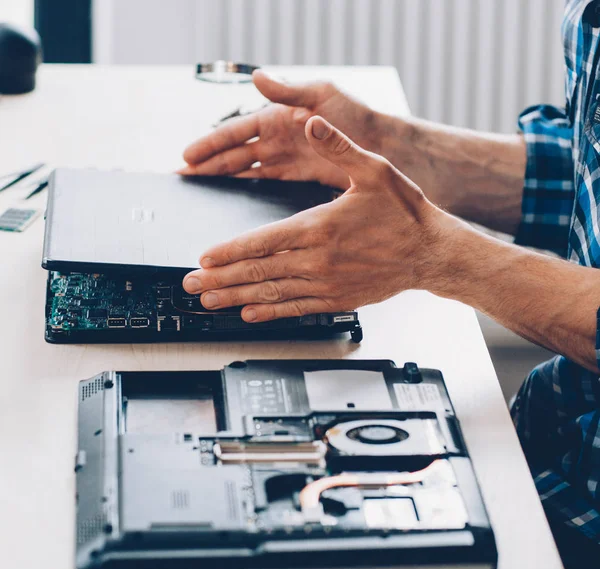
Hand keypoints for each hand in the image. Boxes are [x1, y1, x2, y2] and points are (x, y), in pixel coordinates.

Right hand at [178, 70, 385, 189]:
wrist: (385, 147)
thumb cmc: (357, 115)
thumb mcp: (323, 94)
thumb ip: (289, 90)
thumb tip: (256, 77)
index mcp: (278, 115)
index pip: (236, 131)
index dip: (210, 144)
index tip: (186, 157)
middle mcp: (276, 137)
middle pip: (234, 154)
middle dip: (207, 165)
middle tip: (181, 178)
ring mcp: (284, 158)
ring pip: (244, 170)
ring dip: (220, 179)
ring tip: (196, 191)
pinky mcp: (295, 177)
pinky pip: (262, 183)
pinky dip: (244, 189)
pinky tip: (229, 200)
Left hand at [182, 117, 459, 321]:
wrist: (431, 252)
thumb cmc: (404, 213)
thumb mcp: (374, 170)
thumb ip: (338, 148)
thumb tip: (312, 123)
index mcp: (319, 227)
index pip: (262, 241)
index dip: (229, 250)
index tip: (204, 257)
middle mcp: (317, 260)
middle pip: (258, 271)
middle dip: (220, 279)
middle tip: (192, 284)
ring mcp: (326, 284)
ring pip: (271, 293)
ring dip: (236, 298)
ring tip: (209, 302)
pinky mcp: (336, 299)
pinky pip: (296, 309)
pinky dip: (270, 312)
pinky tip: (250, 313)